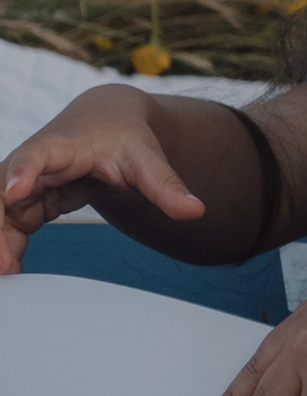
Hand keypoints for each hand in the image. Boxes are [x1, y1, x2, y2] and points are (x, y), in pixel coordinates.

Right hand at [0, 84, 203, 274]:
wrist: (107, 120)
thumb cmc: (124, 136)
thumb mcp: (147, 158)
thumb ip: (166, 184)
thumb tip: (198, 211)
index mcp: (62, 145)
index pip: (36, 156)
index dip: (22, 172)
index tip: (14, 191)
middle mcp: (33, 162)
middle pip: (4, 193)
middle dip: (0, 227)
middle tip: (5, 266)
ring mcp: (25, 182)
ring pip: (2, 213)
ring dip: (2, 243)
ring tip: (10, 276)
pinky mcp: (26, 200)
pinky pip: (11, 225)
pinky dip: (10, 246)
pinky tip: (15, 269)